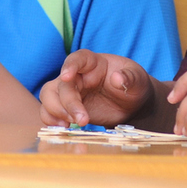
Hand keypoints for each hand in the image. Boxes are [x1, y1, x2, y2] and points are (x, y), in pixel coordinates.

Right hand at [40, 50, 154, 126]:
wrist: (131, 105)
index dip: (69, 66)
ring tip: (70, 125)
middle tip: (82, 120)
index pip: (77, 58)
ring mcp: (70, 92)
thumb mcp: (138, 80)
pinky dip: (50, 120)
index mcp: (93, 63)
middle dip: (68, 103)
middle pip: (61, 84)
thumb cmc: (134, 85)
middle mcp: (77, 76)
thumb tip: (117, 78)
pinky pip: (48, 111)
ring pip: (48, 95)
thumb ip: (130, 77)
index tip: (67, 76)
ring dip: (55, 111)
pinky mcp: (66, 108)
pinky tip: (64, 129)